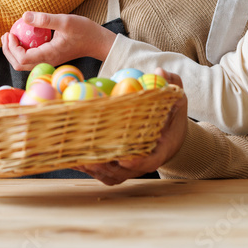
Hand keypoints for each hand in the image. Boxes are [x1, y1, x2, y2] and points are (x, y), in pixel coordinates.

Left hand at [0, 12, 115, 70]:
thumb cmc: (85, 31)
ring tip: (11, 36)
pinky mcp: (50, 58)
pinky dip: (22, 50)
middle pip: (19, 65)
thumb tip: (23, 16)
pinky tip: (23, 37)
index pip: (22, 58)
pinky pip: (31, 59)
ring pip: (24, 64)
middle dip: (8, 51)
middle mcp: (47, 62)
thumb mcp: (65, 21)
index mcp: (49, 55)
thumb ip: (44, 19)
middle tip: (6, 35)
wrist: (98, 42)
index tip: (10, 33)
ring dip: (14, 51)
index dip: (12, 47)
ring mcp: (49, 61)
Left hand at [77, 69, 187, 185]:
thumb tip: (158, 72)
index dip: (137, 163)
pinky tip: (69, 157)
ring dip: (91, 169)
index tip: (124, 159)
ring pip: (109, 176)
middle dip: (105, 167)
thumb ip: (171, 85)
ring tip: (74, 158)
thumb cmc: (172, 115)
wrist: (170, 135)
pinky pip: (101, 173)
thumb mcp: (177, 98)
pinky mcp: (117, 168)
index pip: (150, 162)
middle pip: (122, 173)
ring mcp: (129, 169)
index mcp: (161, 150)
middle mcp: (143, 163)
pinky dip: (85, 167)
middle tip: (89, 158)